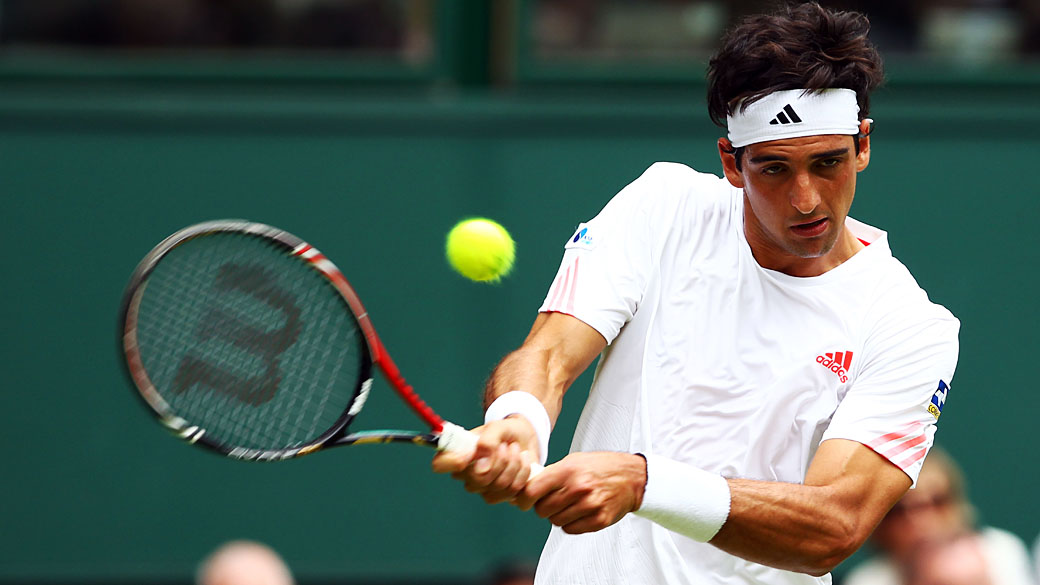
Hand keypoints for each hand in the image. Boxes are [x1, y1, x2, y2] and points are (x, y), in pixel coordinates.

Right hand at [431, 416, 539, 503]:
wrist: (526, 439)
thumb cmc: (505, 431)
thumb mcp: (497, 427)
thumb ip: (488, 441)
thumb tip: (481, 467)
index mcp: (458, 454)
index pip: (439, 464)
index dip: (451, 463)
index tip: (469, 454)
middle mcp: (467, 475)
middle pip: (476, 482)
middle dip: (499, 462)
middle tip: (508, 446)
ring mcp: (484, 489)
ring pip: (497, 489)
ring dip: (514, 466)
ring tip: (517, 450)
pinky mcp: (503, 496)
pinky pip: (513, 495)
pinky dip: (523, 475)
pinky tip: (524, 462)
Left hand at [514, 451, 646, 533]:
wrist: (631, 477)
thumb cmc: (599, 467)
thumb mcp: (573, 461)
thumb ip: (550, 474)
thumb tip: (524, 489)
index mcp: (568, 470)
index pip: (532, 491)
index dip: (523, 498)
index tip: (523, 500)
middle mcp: (578, 488)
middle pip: (542, 509)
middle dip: (542, 507)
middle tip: (550, 501)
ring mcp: (590, 505)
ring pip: (555, 521)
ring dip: (557, 516)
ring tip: (568, 505)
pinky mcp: (599, 520)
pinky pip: (570, 529)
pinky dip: (570, 524)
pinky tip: (578, 512)